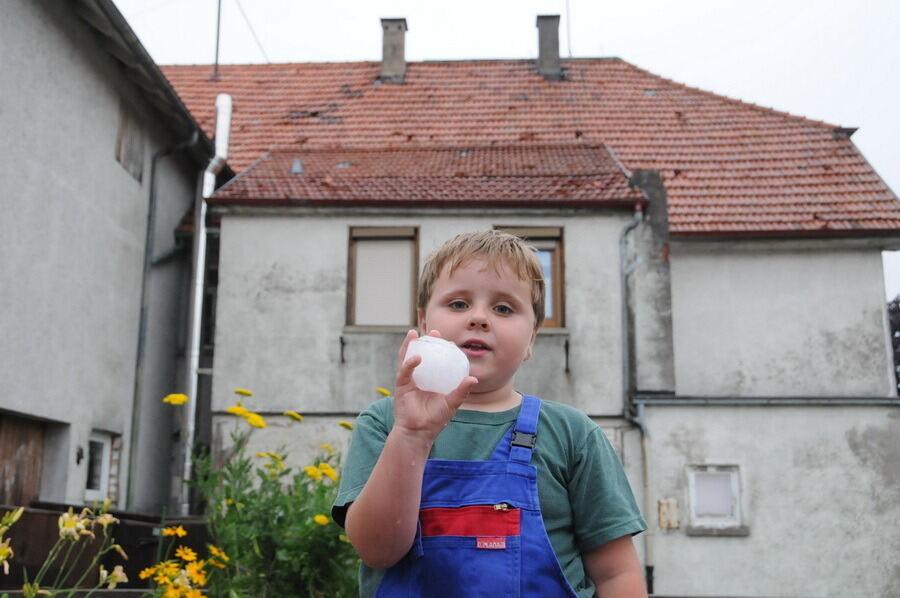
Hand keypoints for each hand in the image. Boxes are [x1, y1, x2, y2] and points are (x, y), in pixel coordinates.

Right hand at [392, 329, 477, 443]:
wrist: (419, 432)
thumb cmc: (435, 419)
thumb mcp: (452, 403)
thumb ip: (461, 391)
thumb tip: (474, 379)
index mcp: (432, 379)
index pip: (436, 360)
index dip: (441, 349)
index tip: (449, 340)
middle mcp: (420, 376)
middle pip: (421, 354)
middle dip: (426, 341)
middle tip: (434, 331)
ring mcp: (409, 380)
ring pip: (407, 357)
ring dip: (410, 345)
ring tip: (414, 333)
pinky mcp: (401, 386)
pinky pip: (404, 371)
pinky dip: (410, 363)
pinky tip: (417, 357)